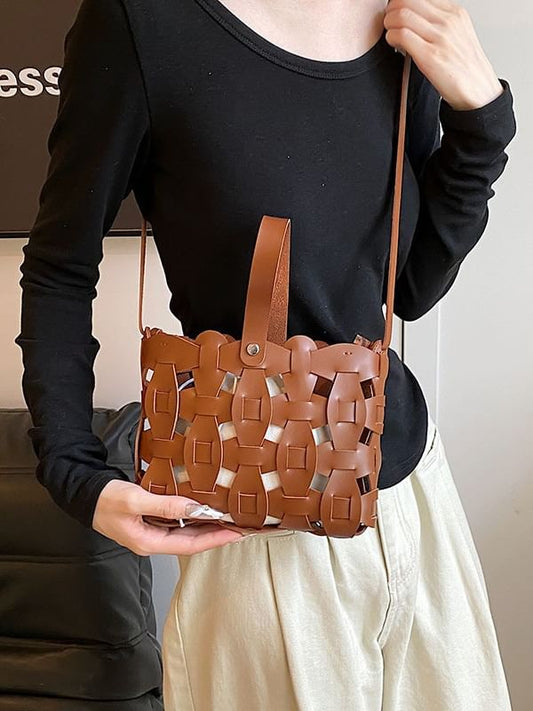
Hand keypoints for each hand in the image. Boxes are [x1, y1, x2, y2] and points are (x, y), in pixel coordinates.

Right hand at [92, 479, 243, 554]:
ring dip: (207, 527)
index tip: (236, 533)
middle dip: (217, 535)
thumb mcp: (136, 500)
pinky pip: (177, 523)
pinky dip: (192, 517)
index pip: (190, 545)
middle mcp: (153, 541)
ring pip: (186, 533)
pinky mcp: (150, 521)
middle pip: (192, 542)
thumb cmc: (105, 499)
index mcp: (148, 542)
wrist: (84, 494)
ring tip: (229, 519)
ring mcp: (151, 532)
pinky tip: (203, 509)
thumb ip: (165, 505)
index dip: (216, 539)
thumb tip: (194, 508)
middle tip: (240, 527)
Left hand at [383, 0, 503, 109]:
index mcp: (455, 12)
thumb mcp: (458, 33)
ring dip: (389, 23)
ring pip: (402, 14)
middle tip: (390, 22)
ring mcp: (440, 38)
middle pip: (407, 0)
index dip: (401, 2)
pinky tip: (394, 44)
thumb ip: (439, 21)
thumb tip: (414, 15)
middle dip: (391, 10)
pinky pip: (402, 35)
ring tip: (392, 34)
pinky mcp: (430, 56)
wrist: (478, 90)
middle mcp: (448, 21)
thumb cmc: (464, 67)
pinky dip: (391, 38)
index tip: (396, 11)